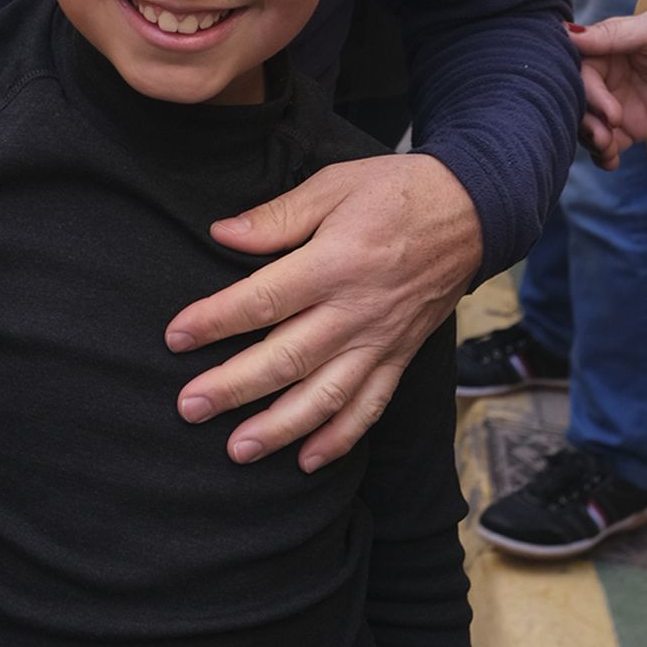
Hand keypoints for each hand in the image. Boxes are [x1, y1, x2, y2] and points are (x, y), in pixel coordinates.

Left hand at [167, 154, 482, 470]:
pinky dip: (340, 438)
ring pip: (326, 395)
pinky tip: (307, 460)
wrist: (470, 212)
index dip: (215, 321)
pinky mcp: (400, 357)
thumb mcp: (332, 186)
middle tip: (189, 407)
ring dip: (280, 427)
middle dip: (234, 387)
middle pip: (287, 358)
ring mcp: (380, 341)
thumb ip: (277, 216)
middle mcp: (356, 311)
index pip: (263, 300)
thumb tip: (221, 234)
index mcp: (334, 264)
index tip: (176, 337)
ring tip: (237, 449)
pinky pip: (370, 406)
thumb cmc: (394, 193)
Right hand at [571, 12, 646, 164]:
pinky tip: (610, 161)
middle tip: (604, 136)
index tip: (608, 112)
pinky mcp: (632, 127)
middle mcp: (608, 74)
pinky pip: (608, 143)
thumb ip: (613, 34)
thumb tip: (566, 33)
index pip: (580, 69)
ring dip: (591, 139)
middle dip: (586, 120)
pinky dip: (603, 155)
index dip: (587, 92)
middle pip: (579, 99)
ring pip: (588, 123)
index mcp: (608, 46)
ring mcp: (618, 102)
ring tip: (608, 149)